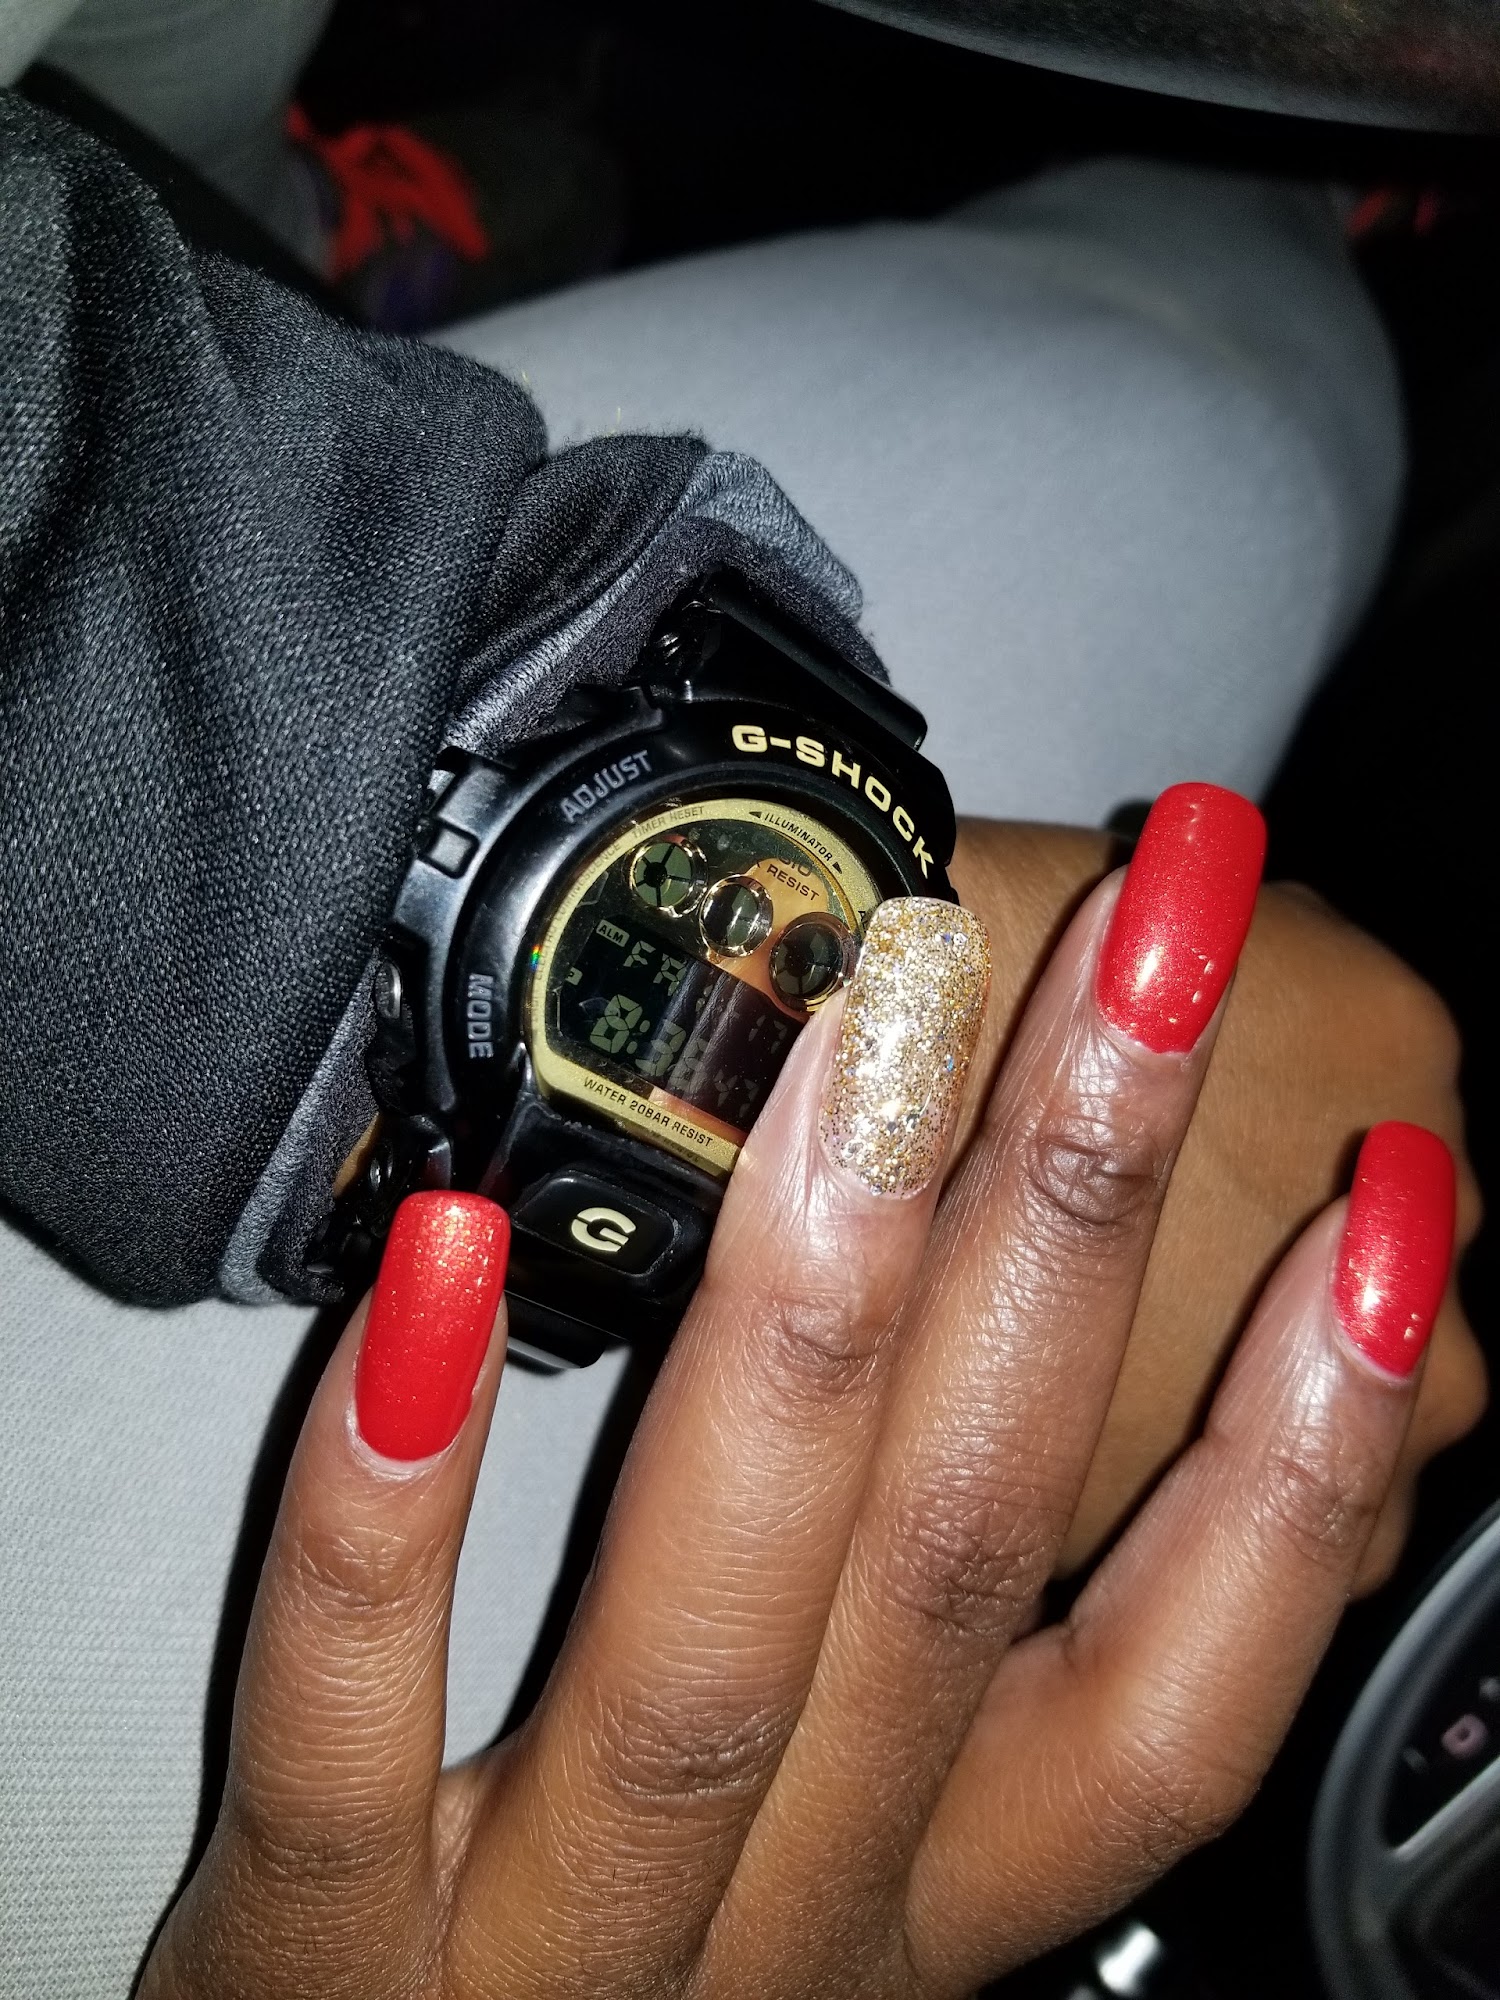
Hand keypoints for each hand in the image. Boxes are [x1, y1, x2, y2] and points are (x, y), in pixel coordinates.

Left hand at [143, 786, 1465, 1998]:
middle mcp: (788, 1923)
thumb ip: (921, 1620)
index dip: (1307, 1453)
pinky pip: (353, 1720)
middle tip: (1154, 946)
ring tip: (870, 1041)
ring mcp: (551, 1948)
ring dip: (814, 1315)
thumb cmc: (631, 1964)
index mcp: (929, 1884)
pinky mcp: (316, 1948)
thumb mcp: (838, 1827)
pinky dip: (400, 1497)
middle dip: (1079, 1225)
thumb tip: (1037, 1313)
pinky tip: (444, 1252)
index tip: (1381, 1201)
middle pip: (968, 1571)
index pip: (1175, 1694)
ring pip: (714, 1640)